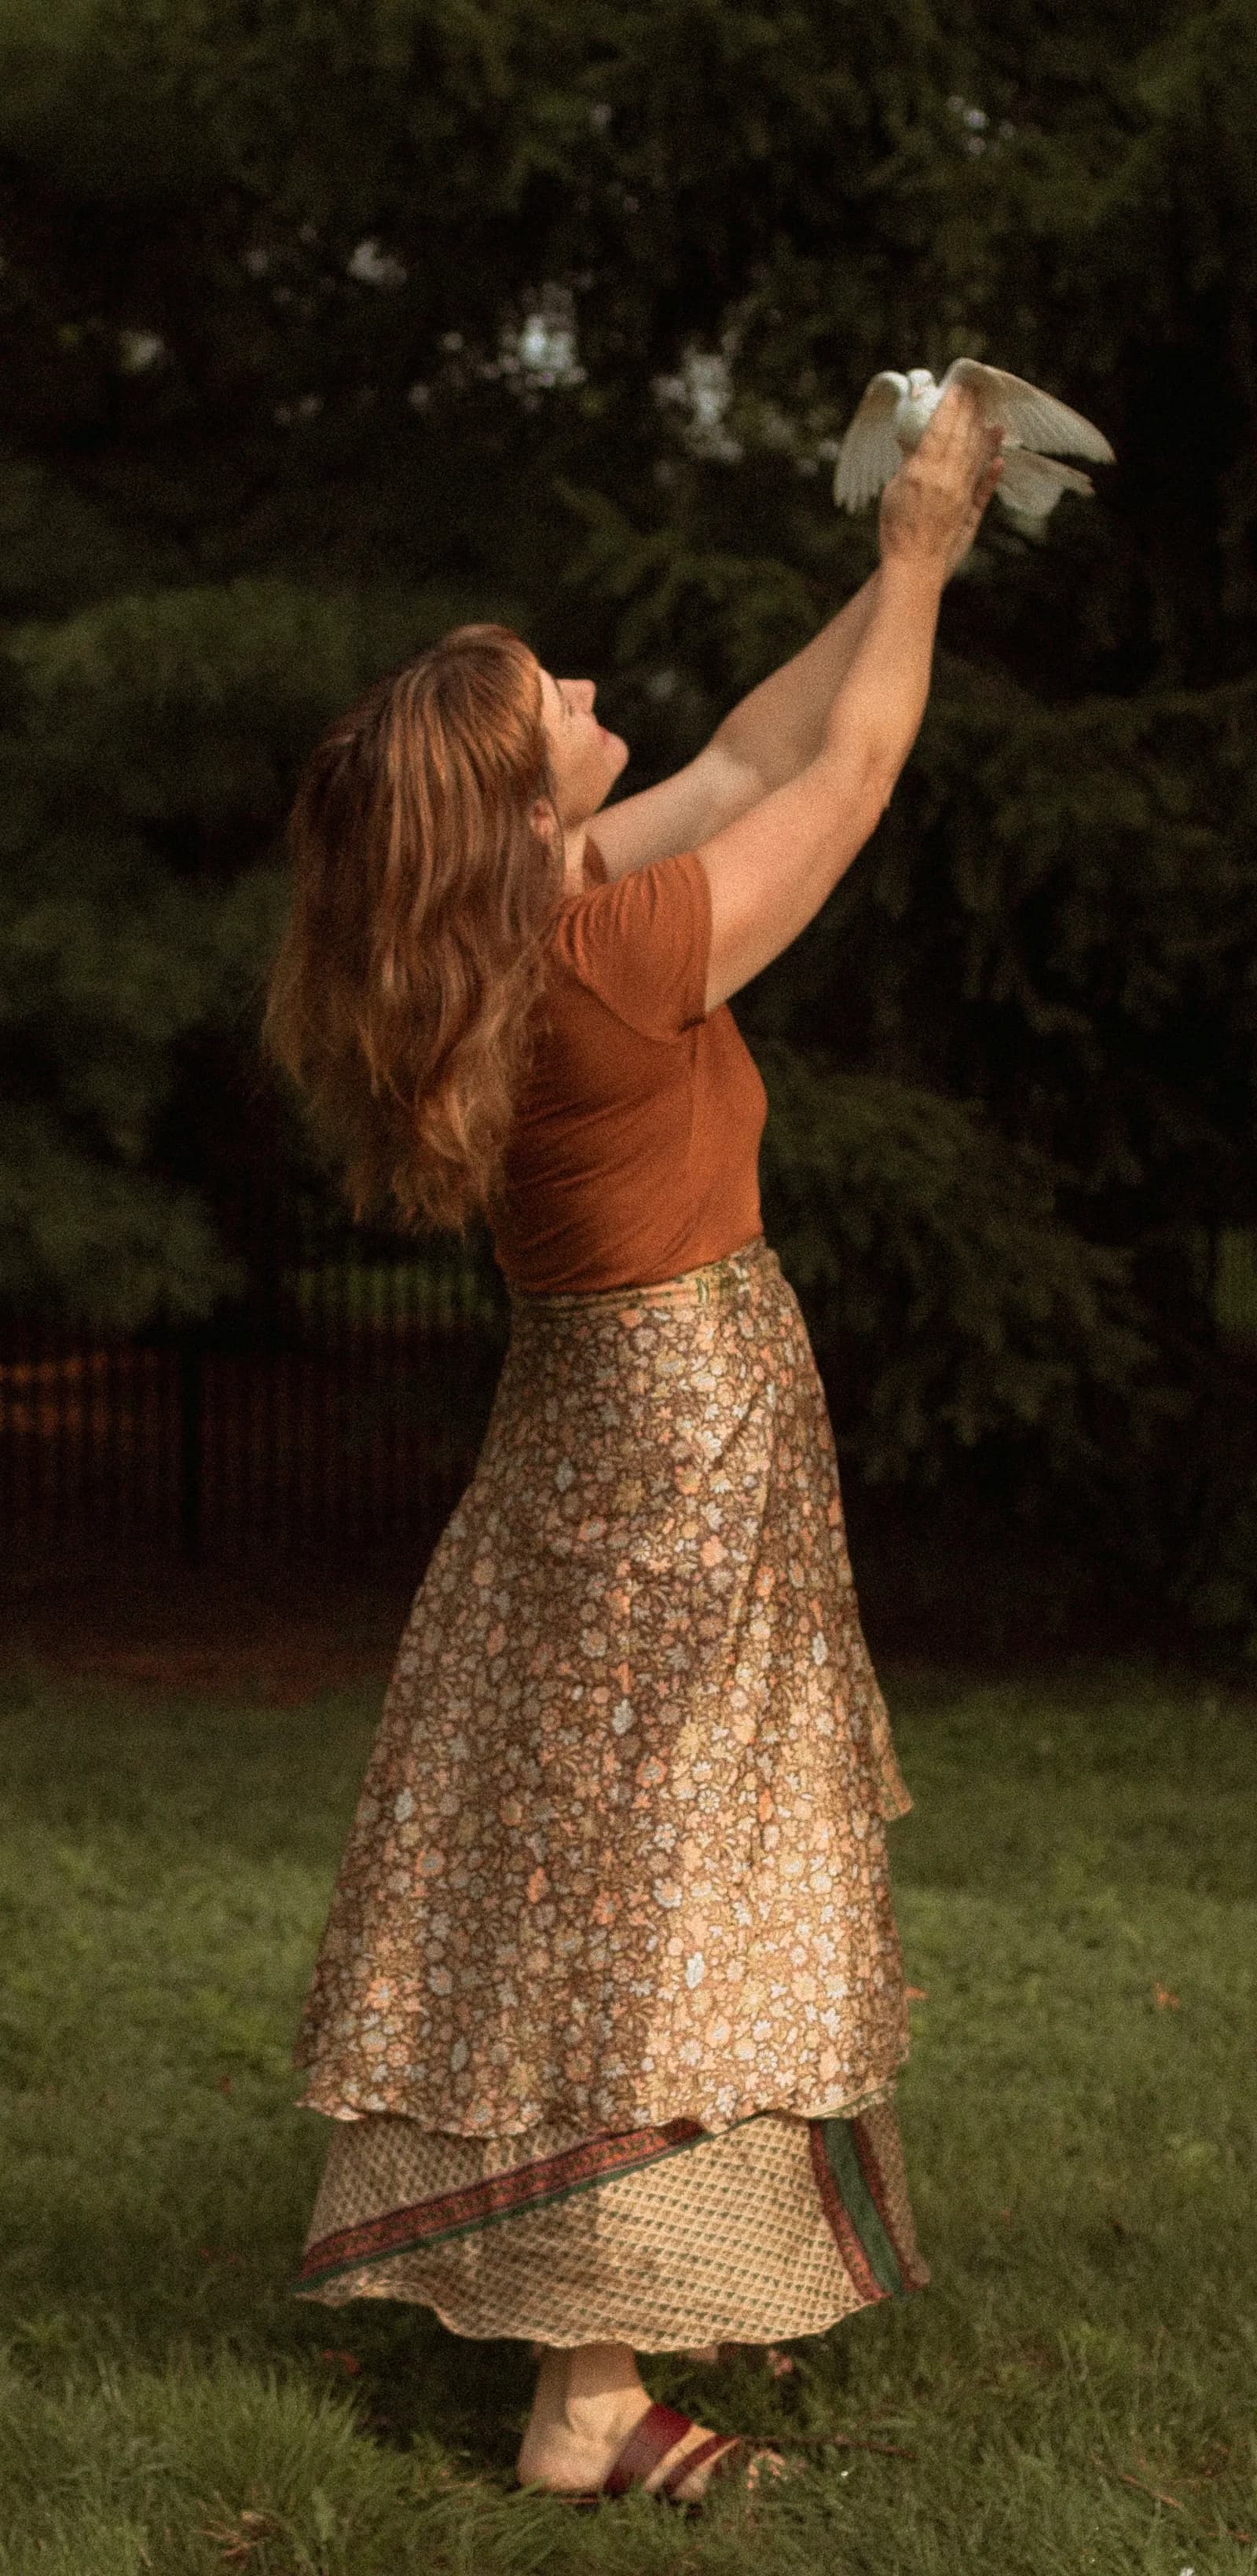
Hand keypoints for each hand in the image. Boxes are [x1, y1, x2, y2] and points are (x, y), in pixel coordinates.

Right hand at [877, 387, 1003, 579]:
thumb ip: (907, 465)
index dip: (951, 407)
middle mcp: (945, 479)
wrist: (912, 567)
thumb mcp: (893, 491)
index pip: (940, 430)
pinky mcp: (970, 515)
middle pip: (961, 439)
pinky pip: (984, 490)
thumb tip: (913, 441)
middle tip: (978, 394)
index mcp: (922, 471)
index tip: (958, 388)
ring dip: (986, 438)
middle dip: (970, 414)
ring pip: (976, 459)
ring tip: (994, 421)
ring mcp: (961, 496)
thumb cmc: (895, 530)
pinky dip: (992, 473)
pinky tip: (1000, 459)